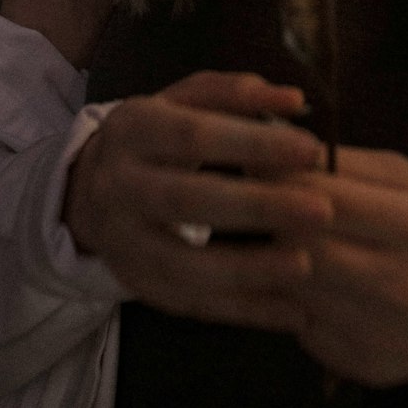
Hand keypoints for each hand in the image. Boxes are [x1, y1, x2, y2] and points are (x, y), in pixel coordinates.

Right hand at [62, 71, 332, 331]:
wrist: (87, 190)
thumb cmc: (158, 135)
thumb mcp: (184, 100)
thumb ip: (237, 95)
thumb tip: (293, 99)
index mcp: (133, 129)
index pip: (194, 135)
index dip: (253, 143)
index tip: (312, 150)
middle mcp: (118, 186)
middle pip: (187, 200)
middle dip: (257, 207)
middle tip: (321, 211)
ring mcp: (122, 242)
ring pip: (182, 265)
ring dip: (248, 270)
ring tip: (305, 267)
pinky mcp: (136, 284)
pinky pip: (191, 304)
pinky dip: (242, 311)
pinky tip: (290, 311)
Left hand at [283, 147, 407, 388]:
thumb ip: (345, 163)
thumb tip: (273, 149)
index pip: (324, 200)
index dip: (280, 180)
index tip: (257, 166)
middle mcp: (403, 285)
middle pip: (303, 249)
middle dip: (274, 223)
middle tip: (261, 207)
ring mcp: (384, 333)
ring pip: (294, 291)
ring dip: (276, 263)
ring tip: (276, 241)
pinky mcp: (366, 367)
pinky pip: (302, 328)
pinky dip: (292, 302)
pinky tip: (302, 284)